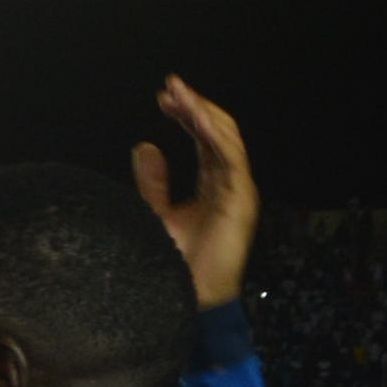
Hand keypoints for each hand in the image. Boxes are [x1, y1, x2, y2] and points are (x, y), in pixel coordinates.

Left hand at [130, 74, 257, 309]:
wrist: (183, 299)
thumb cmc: (172, 263)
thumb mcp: (156, 213)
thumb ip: (153, 181)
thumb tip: (143, 146)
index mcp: (213, 183)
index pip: (204, 138)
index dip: (187, 115)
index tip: (163, 97)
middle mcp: (229, 183)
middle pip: (217, 132)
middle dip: (195, 106)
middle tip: (171, 87)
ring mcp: (238, 190)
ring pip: (227, 138)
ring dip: (204, 113)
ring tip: (181, 94)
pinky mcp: (242, 200)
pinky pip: (231, 158)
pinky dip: (215, 135)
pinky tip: (196, 117)